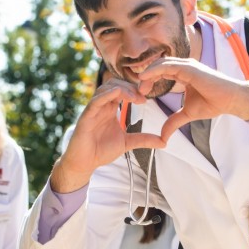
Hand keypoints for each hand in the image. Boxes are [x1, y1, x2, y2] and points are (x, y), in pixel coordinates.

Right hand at [51, 78, 165, 192]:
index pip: (122, 90)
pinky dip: (106, 95)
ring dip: (121, 89)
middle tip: (143, 96)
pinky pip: (95, 101)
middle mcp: (101, 106)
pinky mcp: (86, 117)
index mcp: (110, 108)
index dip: (135, 90)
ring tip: (134, 97)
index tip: (147, 97)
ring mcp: (93, 110)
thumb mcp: (127, 143)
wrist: (84, 163)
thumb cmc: (101, 150)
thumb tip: (164, 142)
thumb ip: (144, 139)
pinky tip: (117, 93)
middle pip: (115, 85)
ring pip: (105, 89)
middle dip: (130, 87)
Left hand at [137, 57, 248, 140]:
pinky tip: (144, 78)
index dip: (148, 80)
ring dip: (147, 74)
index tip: (140, 93)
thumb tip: (163, 137)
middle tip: (137, 91)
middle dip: (145, 77)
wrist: (231, 100)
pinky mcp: (189, 68)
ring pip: (160, 64)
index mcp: (182, 74)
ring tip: (139, 87)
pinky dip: (154, 70)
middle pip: (157, 66)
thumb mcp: (188, 114)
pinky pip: (167, 66)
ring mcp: (186, 65)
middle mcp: (183, 67)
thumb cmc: (214, 103)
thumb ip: (174, 121)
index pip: (160, 72)